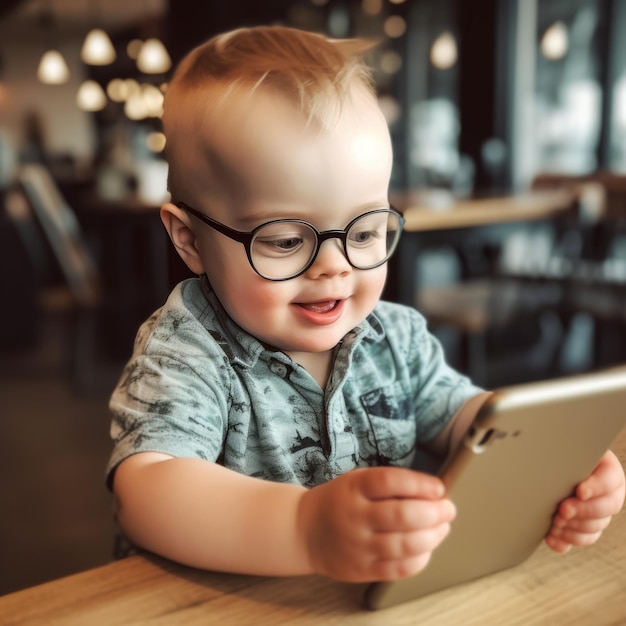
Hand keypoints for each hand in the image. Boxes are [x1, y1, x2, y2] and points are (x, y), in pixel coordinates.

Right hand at [297, 466, 455, 582]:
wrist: (304, 530)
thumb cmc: (340, 501)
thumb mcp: (357, 481)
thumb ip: (389, 485)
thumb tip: (433, 491)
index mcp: (354, 487)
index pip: (391, 481)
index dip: (420, 484)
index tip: (439, 487)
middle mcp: (355, 516)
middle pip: (402, 515)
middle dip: (435, 512)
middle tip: (448, 509)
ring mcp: (357, 545)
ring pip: (404, 545)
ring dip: (433, 536)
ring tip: (442, 528)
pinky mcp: (360, 569)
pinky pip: (398, 569)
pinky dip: (419, 559)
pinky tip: (426, 548)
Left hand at [546, 451, 625, 552]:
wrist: (555, 463)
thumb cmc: (564, 452)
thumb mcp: (571, 449)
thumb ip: (571, 453)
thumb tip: (563, 449)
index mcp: (609, 471)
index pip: (610, 480)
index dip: (596, 488)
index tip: (580, 491)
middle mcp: (609, 494)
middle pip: (606, 508)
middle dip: (583, 511)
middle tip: (563, 509)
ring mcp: (599, 513)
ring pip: (594, 527)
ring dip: (573, 528)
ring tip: (555, 522)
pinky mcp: (584, 527)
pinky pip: (581, 539)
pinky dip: (565, 541)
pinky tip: (551, 537)